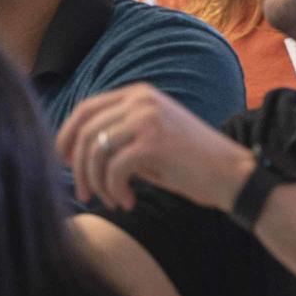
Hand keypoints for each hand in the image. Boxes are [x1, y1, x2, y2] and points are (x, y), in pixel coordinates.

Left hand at [57, 83, 252, 212]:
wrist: (230, 173)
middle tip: (84, 193)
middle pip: (84, 131)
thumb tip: (72, 151)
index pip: (85, 108)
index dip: (66, 136)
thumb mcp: (150, 137)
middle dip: (77, 167)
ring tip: (110, 200)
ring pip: (94, 151)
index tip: (64, 163)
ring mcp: (147, 118)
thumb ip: (118, 134)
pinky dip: (114, 191)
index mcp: (139, 93)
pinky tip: (128, 201)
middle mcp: (141, 99)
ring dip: (96, 183)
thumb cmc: (188, 162)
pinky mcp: (153, 142)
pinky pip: (113, 170)